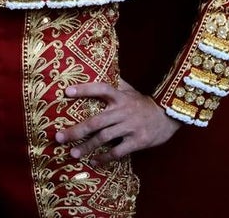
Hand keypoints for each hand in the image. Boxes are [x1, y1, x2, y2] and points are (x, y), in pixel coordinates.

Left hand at [54, 79, 180, 163]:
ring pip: (104, 138)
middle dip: (76, 130)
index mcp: (120, 97)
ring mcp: (130, 127)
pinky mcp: (138, 141)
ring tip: (72, 153)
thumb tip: (101, 67)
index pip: (101, 89)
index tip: (66, 92)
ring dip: (86, 147)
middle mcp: (123, 111)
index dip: (84, 89)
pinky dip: (104, 157)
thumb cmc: (144, 104)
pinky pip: (118, 151)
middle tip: (59, 137)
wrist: (169, 117)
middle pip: (96, 121)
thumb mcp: (131, 91)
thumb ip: (116, 83)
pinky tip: (94, 161)